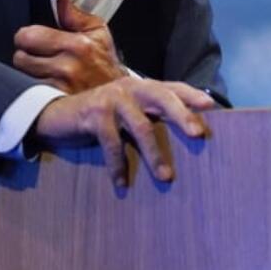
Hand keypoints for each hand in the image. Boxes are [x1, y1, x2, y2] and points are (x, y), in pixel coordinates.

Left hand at [13, 0, 123, 92]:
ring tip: (42, 73)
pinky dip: (32, 91)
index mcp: (77, 45)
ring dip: (28, 75)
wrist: (119, 99)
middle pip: (20, 58)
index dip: (27, 37)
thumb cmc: (106, 64)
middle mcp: (67, 67)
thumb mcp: (98, 33)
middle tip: (37, 57)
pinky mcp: (55, 106)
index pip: (28, 35)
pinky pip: (29, 94)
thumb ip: (74, 14)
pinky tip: (44, 88)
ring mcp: (60, 89)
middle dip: (25, 56)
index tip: (32, 40)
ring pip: (21, 77)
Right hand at [30, 76, 213, 186]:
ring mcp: (111, 99)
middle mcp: (129, 87)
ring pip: (140, 126)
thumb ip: (149, 115)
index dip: (190, 95)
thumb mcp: (126, 113)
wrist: (59, 116)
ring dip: (154, 154)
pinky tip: (122, 183)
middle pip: (161, 97)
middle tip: (197, 133)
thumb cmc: (101, 117)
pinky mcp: (94, 114)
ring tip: (166, 177)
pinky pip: (112, 143)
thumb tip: (185, 133)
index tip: (211, 105)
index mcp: (141, 87)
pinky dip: (118, 165)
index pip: (171, 87)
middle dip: (181, 114)